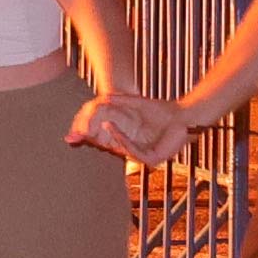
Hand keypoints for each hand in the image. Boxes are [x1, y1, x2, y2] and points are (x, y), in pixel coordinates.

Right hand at [68, 92, 184, 163]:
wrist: (183, 117)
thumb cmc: (161, 111)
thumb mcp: (134, 103)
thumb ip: (117, 101)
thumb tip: (98, 98)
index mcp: (128, 140)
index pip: (105, 139)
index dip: (89, 133)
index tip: (74, 130)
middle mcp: (133, 150)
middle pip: (107, 146)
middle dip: (91, 138)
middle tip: (75, 133)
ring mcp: (142, 156)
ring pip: (117, 149)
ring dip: (103, 136)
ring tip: (91, 125)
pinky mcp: (151, 159)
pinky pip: (131, 150)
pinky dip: (120, 138)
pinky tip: (109, 126)